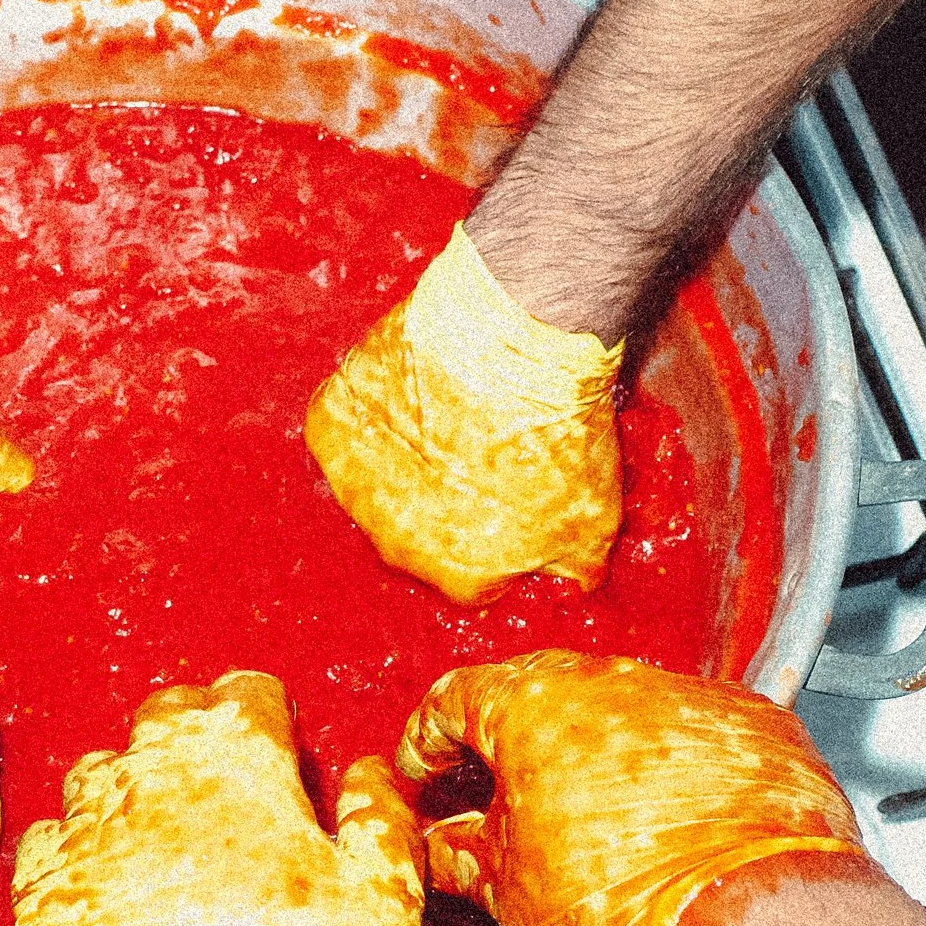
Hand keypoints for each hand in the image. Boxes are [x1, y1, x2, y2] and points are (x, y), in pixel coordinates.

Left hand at [13, 671, 424, 925]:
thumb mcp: (386, 903)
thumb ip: (380, 819)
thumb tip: (369, 773)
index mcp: (240, 765)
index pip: (247, 694)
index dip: (267, 715)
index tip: (278, 743)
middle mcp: (151, 778)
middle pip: (164, 714)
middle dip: (195, 731)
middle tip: (222, 781)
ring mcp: (86, 830)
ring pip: (98, 770)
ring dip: (131, 787)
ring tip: (163, 838)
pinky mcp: (40, 888)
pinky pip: (48, 837)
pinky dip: (76, 848)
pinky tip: (106, 883)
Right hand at [304, 225, 624, 604]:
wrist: (510, 342)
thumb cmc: (556, 431)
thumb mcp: (595, 516)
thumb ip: (577, 564)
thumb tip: (575, 583)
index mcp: (459, 577)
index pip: (479, 575)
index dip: (502, 537)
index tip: (519, 499)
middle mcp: (396, 545)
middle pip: (419, 533)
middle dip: (448, 503)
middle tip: (483, 453)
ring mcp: (355, 486)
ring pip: (378, 483)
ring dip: (405, 460)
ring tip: (449, 415)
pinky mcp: (330, 427)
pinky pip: (347, 430)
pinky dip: (372, 414)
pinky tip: (410, 390)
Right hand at [397, 649, 868, 925]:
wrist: (744, 914)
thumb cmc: (626, 899)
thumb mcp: (510, 890)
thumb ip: (462, 855)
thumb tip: (444, 849)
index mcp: (531, 707)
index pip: (454, 700)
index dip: (429, 742)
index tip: (429, 771)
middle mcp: (609, 681)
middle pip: (538, 692)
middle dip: (512, 742)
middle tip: (498, 794)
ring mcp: (685, 694)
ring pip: (622, 709)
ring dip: (597, 751)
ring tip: (591, 817)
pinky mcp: (750, 721)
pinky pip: (692, 731)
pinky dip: (672, 764)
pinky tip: (668, 816)